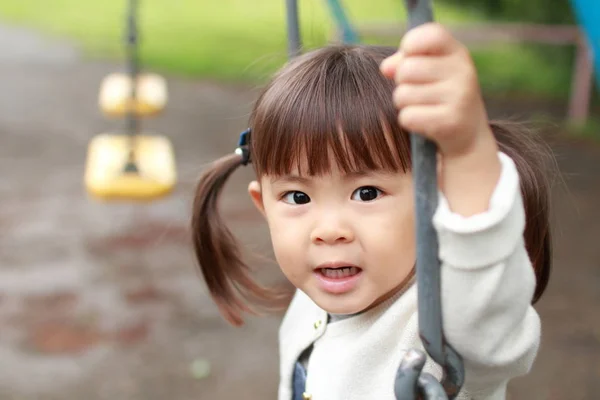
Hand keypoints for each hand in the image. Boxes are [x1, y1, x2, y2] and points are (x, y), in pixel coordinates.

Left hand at [380, 22, 493, 158]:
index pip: (430, 34)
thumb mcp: (429, 71)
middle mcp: (462, 71)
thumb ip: (405, 61)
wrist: (468, 134)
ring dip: (404, 103)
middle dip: (401, 82)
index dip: (410, 44)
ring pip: (403, 95)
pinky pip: (407, 117)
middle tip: (416, 89)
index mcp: (457, 52)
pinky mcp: (450, 122)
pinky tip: (425, 121)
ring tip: (422, 106)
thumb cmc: (440, 95)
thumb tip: (386, 68)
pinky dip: (409, 121)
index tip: (408, 56)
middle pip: (406, 69)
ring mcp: (459, 97)